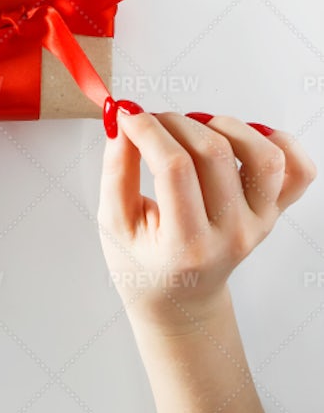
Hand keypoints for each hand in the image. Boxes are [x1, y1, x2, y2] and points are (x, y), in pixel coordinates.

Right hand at [98, 110, 316, 333]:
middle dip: (173, 122)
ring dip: (222, 125)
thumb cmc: (144, 263)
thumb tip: (123, 122)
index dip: (147, 130)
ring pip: (262, 154)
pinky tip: (241, 136)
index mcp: (187, 246)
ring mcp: (259, 223)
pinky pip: (299, 170)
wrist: (180, 298)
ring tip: (191, 127)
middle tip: (148, 122)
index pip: (174, 168)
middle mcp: (232, 234)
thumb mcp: (114, 224)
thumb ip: (116, 171)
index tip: (127, 114)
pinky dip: (277, 140)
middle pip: (214, 153)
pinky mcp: (274, 212)